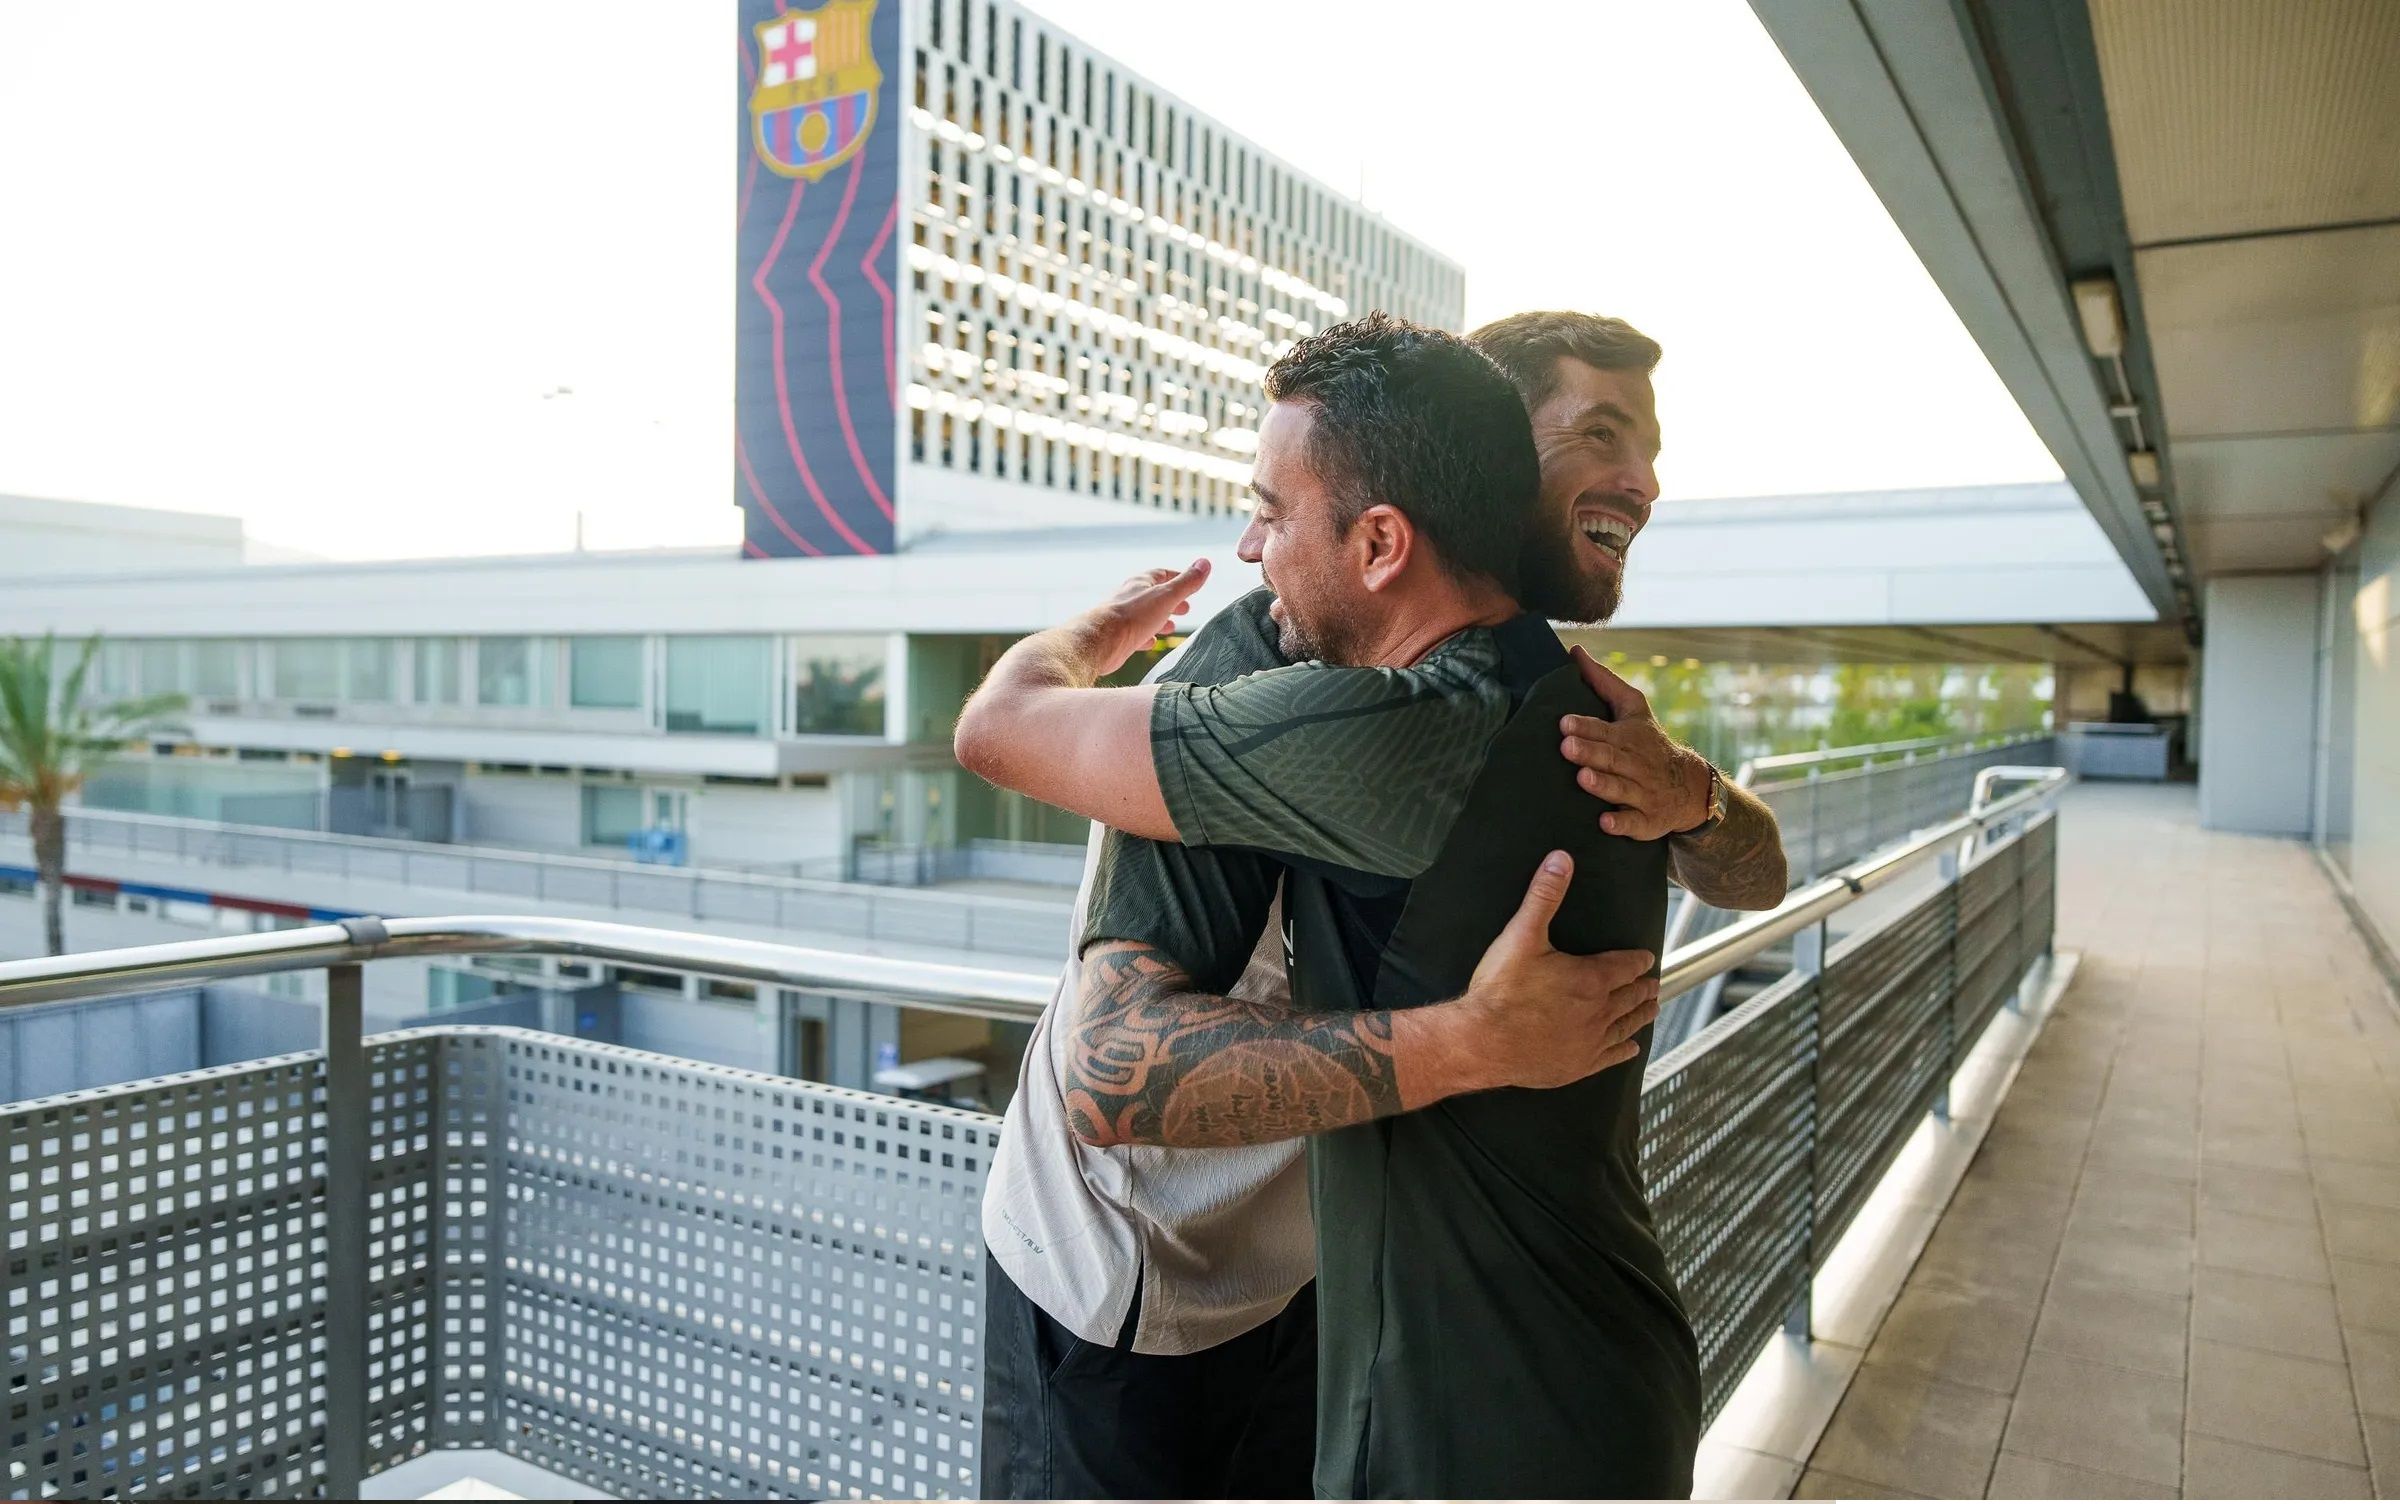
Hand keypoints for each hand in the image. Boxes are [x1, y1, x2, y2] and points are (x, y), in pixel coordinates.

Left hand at [1072, 559, 1211, 676]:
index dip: (1178, 578)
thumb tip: (1205, 563)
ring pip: (1145, 615)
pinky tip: (1151, 642)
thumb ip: (1186, 583)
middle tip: (1186, 609)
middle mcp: (1130, 596)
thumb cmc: (1134, 616)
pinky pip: (1135, 634)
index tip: (1191, 584)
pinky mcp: (1117, 636)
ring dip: (1159, 619)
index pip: (1162, 574)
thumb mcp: (1166, 596)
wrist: (1101, 641)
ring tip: (1171, 627)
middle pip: (1154, 595)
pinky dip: (1146, 636)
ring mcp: (1122, 617)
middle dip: (1171, 601)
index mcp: (1141, 583)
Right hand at [1451, 851, 1659, 1090]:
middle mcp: (1598, 1012)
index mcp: (1590, 979)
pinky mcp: (1577, 1066)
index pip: (1625, 967)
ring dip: (1641, 1015)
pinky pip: (1611, 1057)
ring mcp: (1589, 1042)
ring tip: (1652, 1009)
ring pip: (1626, 1026)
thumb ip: (1544, 896)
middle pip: (1630, 997)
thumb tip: (1561, 859)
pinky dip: (1625, 1050)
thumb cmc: (1500, 990)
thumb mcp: (1521, 935)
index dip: (1638, 961)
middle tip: (1654, 984)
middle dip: (1643, 988)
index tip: (1647, 959)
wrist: (1481, 1041)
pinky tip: (1631, 1048)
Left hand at [1559, 644, 1713, 840]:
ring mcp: (1642, 794)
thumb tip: (1575, 651)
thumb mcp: (1633, 708)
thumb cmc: (1648, 741)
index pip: (1604, 730)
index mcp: (1628, 737)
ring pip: (1621, 789)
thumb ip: (1603, 681)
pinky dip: (1622, 824)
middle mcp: (1635, 765)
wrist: (1689, 785)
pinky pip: (1635, 824)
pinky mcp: (1647, 821)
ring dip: (1602, 785)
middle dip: (1590, 752)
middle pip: (1611, 758)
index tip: (1564, 722)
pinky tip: (1605, 823)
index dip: (1585, 727)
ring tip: (1583, 778)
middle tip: (1566, 746)